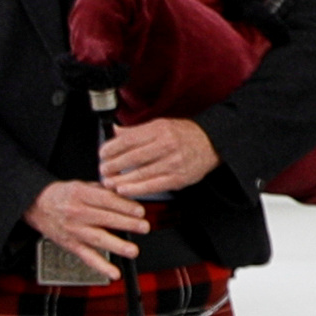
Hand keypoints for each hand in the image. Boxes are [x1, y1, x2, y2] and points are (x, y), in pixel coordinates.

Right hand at [23, 179, 144, 280]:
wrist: (35, 204)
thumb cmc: (63, 195)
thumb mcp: (82, 184)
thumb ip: (104, 189)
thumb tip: (127, 192)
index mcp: (81, 194)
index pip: (106, 200)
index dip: (124, 206)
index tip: (140, 211)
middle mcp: (76, 213)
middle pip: (104, 219)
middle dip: (127, 224)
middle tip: (144, 227)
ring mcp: (74, 230)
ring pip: (97, 239)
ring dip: (117, 246)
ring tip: (132, 251)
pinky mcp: (71, 244)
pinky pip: (87, 257)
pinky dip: (101, 266)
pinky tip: (113, 273)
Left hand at [97, 117, 214, 200]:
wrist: (212, 144)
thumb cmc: (185, 134)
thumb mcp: (161, 125)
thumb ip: (136, 130)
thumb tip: (115, 132)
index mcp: (159, 130)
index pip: (128, 140)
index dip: (110, 149)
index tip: (102, 154)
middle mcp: (167, 145)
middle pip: (132, 158)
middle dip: (112, 166)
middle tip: (103, 170)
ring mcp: (174, 163)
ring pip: (141, 174)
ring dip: (120, 180)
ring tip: (109, 182)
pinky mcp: (179, 178)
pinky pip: (153, 186)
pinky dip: (136, 189)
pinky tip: (124, 190)